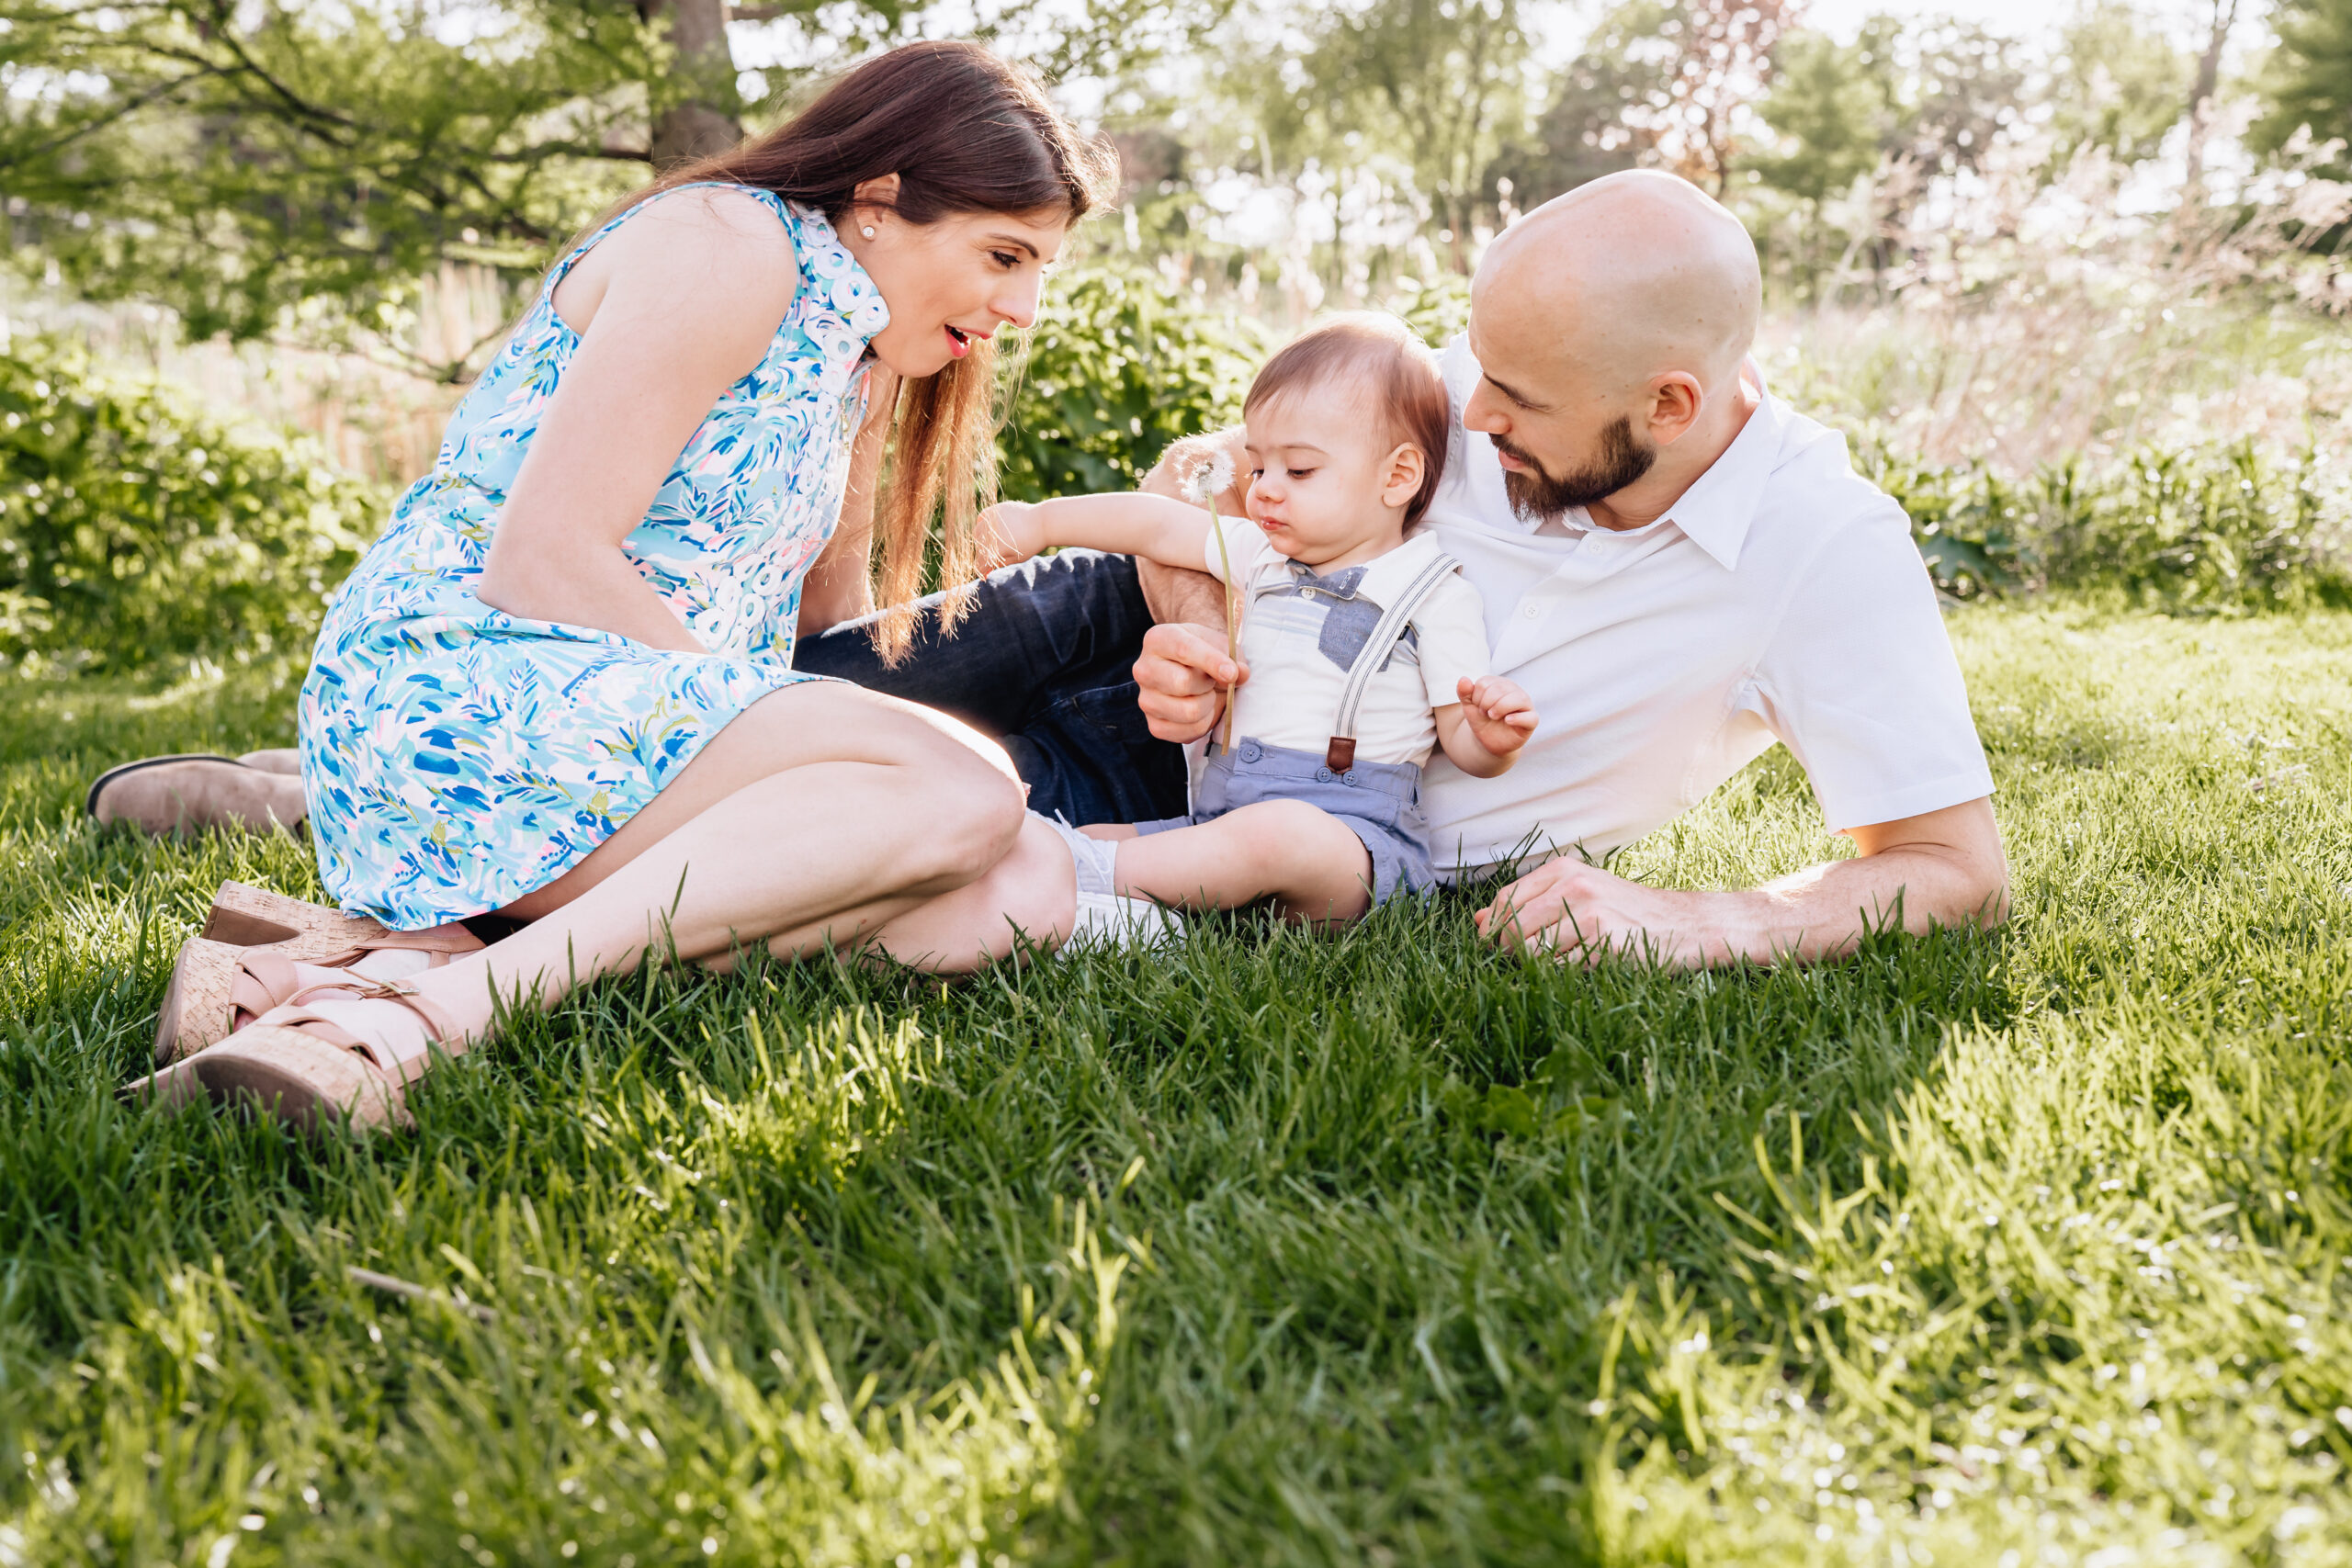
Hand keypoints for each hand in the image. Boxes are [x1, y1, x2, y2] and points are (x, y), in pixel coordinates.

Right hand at [975, 500, 1044, 571]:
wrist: (1043, 521)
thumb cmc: (1032, 543)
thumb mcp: (1017, 558)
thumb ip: (1000, 564)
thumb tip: (986, 571)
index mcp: (997, 549)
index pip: (981, 564)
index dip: (983, 572)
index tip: (985, 576)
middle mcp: (992, 534)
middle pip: (978, 549)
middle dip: (983, 556)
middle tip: (993, 558)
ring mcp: (992, 520)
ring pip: (977, 533)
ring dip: (981, 541)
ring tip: (993, 544)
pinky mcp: (995, 510)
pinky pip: (982, 518)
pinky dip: (982, 524)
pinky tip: (988, 529)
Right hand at [1133, 620, 1247, 743]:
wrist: (1192, 674)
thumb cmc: (1206, 656)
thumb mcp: (1222, 647)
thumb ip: (1233, 658)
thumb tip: (1239, 674)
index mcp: (1158, 640)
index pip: (1184, 649)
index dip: (1211, 662)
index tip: (1232, 672)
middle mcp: (1144, 669)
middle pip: (1182, 683)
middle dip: (1208, 684)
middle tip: (1211, 680)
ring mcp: (1146, 700)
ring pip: (1189, 711)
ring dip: (1208, 705)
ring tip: (1205, 695)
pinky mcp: (1154, 725)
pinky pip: (1188, 732)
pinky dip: (1203, 724)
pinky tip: (1200, 711)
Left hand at [1456, 675, 1537, 755]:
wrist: (1488, 740)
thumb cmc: (1482, 720)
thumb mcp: (1470, 707)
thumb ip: (1465, 692)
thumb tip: (1463, 679)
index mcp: (1499, 684)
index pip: (1485, 682)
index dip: (1476, 696)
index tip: (1478, 707)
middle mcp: (1515, 691)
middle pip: (1501, 688)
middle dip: (1486, 702)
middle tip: (1484, 713)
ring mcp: (1525, 705)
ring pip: (1519, 699)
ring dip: (1500, 707)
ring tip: (1492, 716)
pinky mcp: (1531, 720)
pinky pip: (1530, 717)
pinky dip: (1518, 718)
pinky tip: (1507, 721)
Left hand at [1475, 858, 1729, 968]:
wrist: (1688, 925)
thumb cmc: (1629, 913)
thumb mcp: (1580, 895)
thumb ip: (1529, 905)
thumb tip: (1476, 921)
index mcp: (1562, 870)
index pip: (1503, 902)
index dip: (1494, 929)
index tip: (1501, 945)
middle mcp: (1573, 886)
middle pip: (1510, 930)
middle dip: (1513, 952)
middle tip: (1540, 958)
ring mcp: (1588, 914)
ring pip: (1531, 953)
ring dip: (1539, 967)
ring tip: (1568, 960)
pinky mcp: (1603, 943)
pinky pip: (1560, 970)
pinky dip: (1564, 976)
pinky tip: (1588, 967)